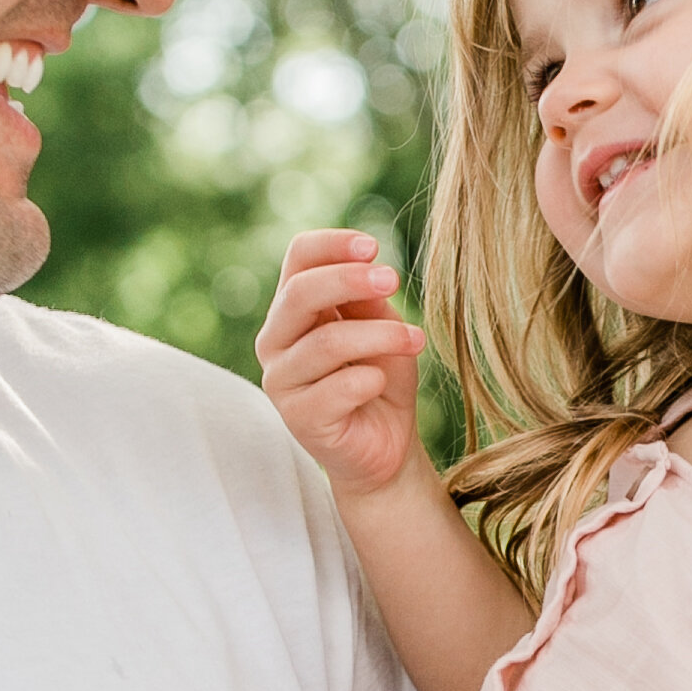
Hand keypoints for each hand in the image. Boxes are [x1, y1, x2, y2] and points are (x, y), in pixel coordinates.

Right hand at [256, 231, 426, 498]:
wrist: (387, 445)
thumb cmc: (380, 377)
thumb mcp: (380, 324)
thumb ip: (365, 296)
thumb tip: (366, 263)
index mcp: (293, 308)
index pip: (297, 258)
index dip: (332, 245)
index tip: (374, 246)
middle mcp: (276, 341)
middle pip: (300, 294)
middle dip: (350, 280)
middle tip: (393, 280)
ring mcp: (281, 381)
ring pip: (327, 342)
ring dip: (379, 335)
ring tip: (415, 341)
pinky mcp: (298, 419)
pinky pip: (336, 389)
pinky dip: (369, 379)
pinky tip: (382, 383)